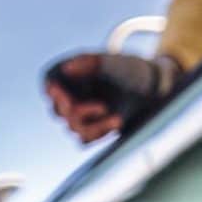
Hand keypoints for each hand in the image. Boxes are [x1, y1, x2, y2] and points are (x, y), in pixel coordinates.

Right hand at [44, 52, 180, 143]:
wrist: (152, 89)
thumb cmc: (131, 71)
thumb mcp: (113, 62)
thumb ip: (89, 62)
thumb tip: (66, 69)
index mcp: (69, 73)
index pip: (49, 82)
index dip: (52, 90)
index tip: (59, 91)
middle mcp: (70, 94)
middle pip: (58, 109)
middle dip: (76, 110)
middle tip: (99, 107)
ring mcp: (79, 114)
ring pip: (73, 127)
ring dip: (94, 124)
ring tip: (117, 118)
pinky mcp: (90, 130)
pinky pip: (85, 138)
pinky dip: (101, 132)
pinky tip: (118, 122)